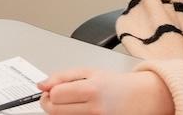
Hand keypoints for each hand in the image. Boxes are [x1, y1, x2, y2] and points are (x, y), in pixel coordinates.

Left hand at [36, 68, 174, 114]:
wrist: (140, 97)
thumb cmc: (115, 84)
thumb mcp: (89, 72)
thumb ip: (62, 77)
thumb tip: (42, 85)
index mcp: (91, 90)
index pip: (56, 95)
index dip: (49, 92)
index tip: (51, 90)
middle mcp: (94, 109)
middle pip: (55, 111)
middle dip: (50, 103)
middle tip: (56, 98)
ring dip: (62, 111)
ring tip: (72, 102)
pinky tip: (80, 110)